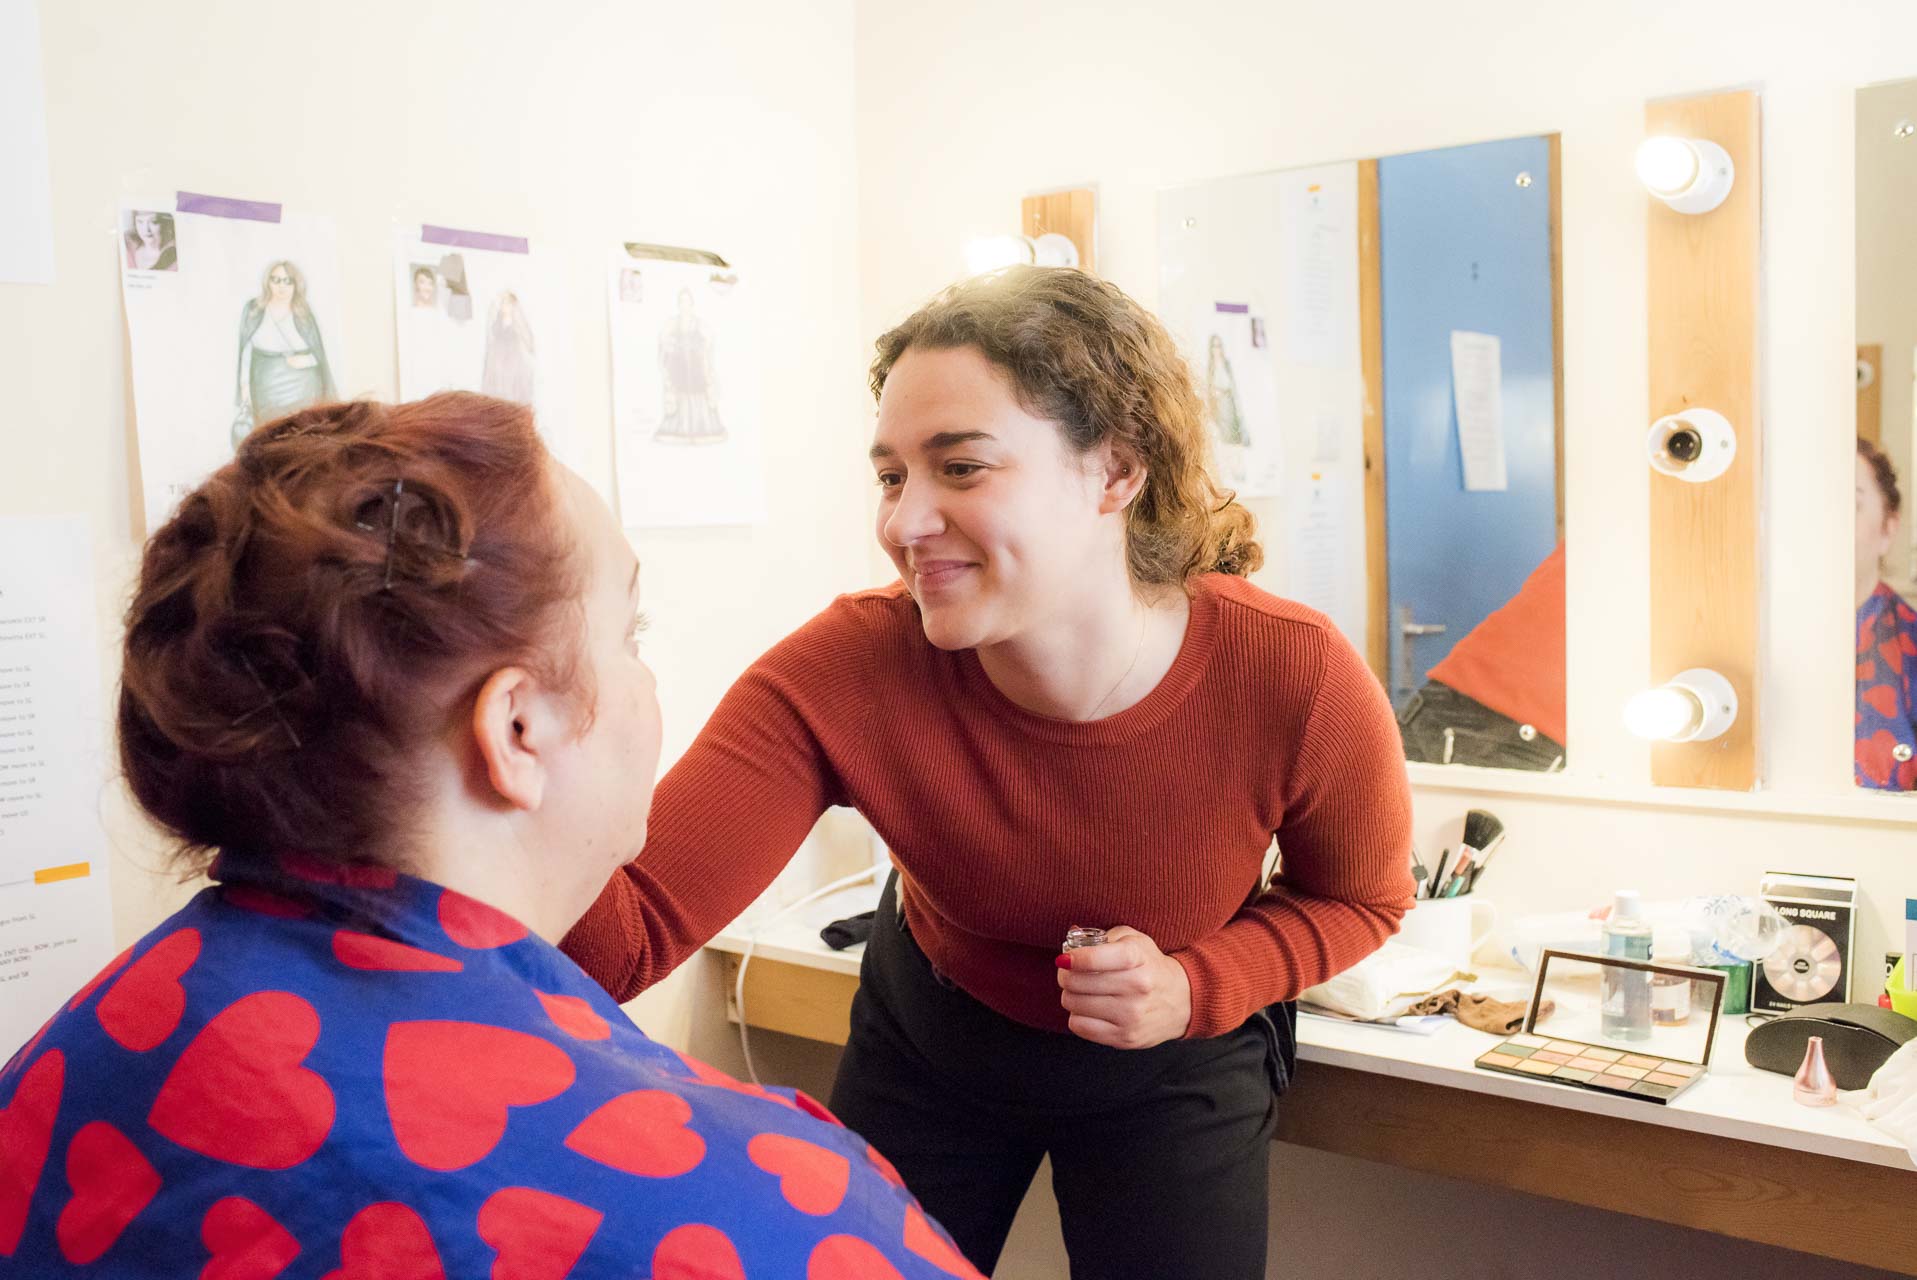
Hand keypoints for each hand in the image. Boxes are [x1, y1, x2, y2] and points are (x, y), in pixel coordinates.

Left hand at [1055, 925, 1191, 1048]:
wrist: (1182, 1000)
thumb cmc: (1149, 965)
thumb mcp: (1134, 941)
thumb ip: (1103, 938)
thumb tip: (1070, 943)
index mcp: (1137, 957)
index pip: (1094, 957)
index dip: (1073, 958)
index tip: (1065, 958)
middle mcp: (1137, 986)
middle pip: (1076, 982)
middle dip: (1065, 976)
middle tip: (1069, 974)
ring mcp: (1131, 1014)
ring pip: (1074, 1004)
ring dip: (1070, 996)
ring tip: (1081, 992)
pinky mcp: (1125, 1037)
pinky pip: (1080, 1027)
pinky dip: (1078, 1017)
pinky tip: (1089, 1010)